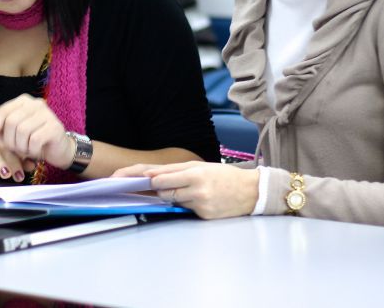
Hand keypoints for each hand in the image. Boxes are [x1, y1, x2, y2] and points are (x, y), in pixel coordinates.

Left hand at [0, 95, 75, 169]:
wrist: (59, 150)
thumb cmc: (33, 141)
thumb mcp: (14, 134)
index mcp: (24, 101)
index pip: (2, 111)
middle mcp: (36, 103)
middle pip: (11, 122)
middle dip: (9, 141)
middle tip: (15, 150)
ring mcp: (47, 114)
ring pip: (22, 131)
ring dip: (21, 147)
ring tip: (26, 151)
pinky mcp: (55, 127)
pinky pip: (35, 140)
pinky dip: (31, 150)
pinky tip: (35, 152)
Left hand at [115, 161, 259, 219]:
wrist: (251, 192)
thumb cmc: (224, 176)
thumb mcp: (202, 166)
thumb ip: (177, 171)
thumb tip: (152, 175)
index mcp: (195, 174)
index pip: (164, 178)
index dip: (147, 179)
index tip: (132, 179)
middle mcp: (197, 190)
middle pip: (166, 192)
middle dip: (156, 190)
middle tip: (140, 186)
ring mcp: (201, 205)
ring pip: (175, 202)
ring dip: (172, 198)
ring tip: (176, 191)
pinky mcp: (204, 217)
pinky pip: (187, 210)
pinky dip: (187, 206)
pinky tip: (199, 201)